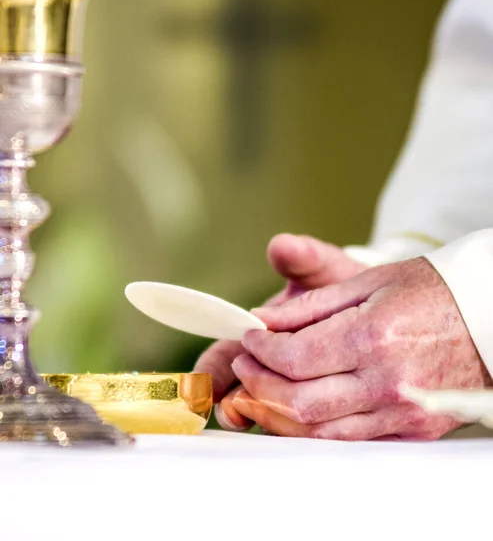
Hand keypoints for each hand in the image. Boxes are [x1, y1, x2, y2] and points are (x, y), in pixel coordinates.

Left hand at [231, 257, 491, 439]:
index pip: (295, 357)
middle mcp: (387, 380)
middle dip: (259, 385)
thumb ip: (311, 306)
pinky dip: (314, 429)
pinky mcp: (413, 428)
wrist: (488, 316)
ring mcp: (402, 410)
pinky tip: (296, 409)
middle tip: (246, 364)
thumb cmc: (430, 291)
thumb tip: (264, 321)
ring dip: (278, 414)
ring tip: (259, 391)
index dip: (261, 350)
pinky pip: (350, 441)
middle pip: (300, 401)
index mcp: (373, 335)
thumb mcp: (368, 282)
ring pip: (320, 432)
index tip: (249, 338)